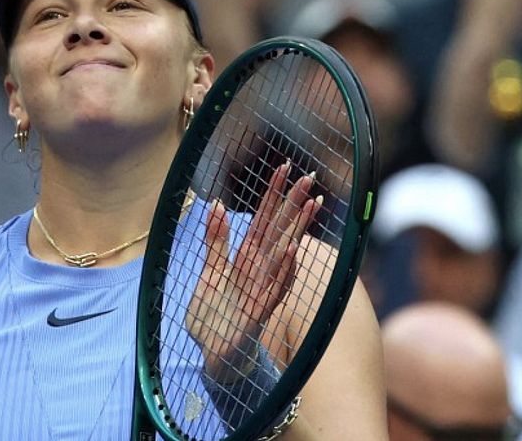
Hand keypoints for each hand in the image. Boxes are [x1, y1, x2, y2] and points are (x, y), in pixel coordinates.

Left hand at [186, 162, 321, 382]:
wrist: (213, 354)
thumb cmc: (214, 314)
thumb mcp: (209, 273)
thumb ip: (214, 242)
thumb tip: (213, 205)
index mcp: (247, 258)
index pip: (262, 220)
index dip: (273, 194)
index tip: (284, 167)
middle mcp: (259, 270)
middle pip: (278, 230)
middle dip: (294, 204)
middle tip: (310, 177)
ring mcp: (262, 288)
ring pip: (283, 253)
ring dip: (297, 230)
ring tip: (311, 205)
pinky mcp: (259, 310)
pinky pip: (275, 287)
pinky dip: (283, 269)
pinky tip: (291, 250)